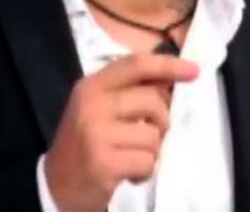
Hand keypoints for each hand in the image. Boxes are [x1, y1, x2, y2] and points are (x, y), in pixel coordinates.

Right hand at [43, 53, 198, 211]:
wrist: (55, 185)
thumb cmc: (83, 144)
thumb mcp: (97, 109)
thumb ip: (128, 92)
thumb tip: (169, 80)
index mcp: (90, 86)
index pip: (135, 65)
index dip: (168, 65)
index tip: (194, 70)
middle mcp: (91, 105)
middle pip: (152, 101)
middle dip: (160, 122)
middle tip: (143, 136)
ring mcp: (96, 134)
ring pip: (153, 135)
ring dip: (150, 152)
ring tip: (130, 157)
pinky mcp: (104, 162)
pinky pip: (147, 161)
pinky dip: (144, 171)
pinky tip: (128, 174)